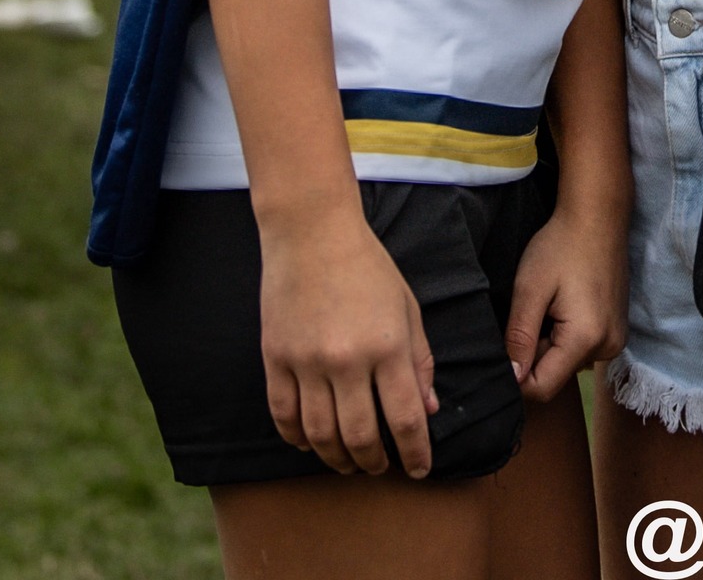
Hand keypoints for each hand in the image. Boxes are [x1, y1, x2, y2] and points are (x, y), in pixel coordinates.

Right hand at [257, 205, 437, 477]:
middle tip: (381, 468)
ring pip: (320, 436)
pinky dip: (297, 440)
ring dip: (337, 459)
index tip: (419, 470)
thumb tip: (427, 409)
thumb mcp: (407, 307)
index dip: (416, 452)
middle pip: (360, 437)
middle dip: (374, 463)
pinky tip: (311, 443)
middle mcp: (347, 360)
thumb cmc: (369, 267)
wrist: (313, 233)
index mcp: (388, 345)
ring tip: (349, 462)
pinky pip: (284, 416)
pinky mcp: (275, 359)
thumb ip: (419, 359)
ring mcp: (307, 362)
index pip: (406, 419)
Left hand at [505, 201, 627, 401]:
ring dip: (549, 344)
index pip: (541, 388)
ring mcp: (616, 340)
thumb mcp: (529, 288)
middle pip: (555, 375)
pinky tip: (565, 305)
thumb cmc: (560, 246)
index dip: (516, 374)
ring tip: (549, 306)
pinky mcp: (617, 330)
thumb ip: (519, 337)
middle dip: (533, 354)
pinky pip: (581, 349)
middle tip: (531, 313)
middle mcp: (608, 347)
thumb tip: (511, 379)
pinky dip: (566, 336)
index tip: (508, 341)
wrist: (598, 217)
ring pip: (567, 363)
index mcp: (586, 339)